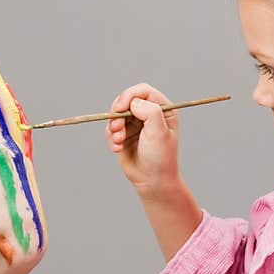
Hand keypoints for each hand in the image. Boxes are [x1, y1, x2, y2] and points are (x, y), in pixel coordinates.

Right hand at [105, 83, 181, 198]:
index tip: (120, 107)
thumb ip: (150, 112)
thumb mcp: (159, 133)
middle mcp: (148, 114)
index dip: (129, 95)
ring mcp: (135, 124)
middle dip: (118, 114)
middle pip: (126, 100)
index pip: (143, 91)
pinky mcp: (124, 135)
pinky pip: (110, 129)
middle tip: (116, 128)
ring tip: (118, 141)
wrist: (152, 181)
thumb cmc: (160, 158)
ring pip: (116, 114)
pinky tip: (117, 149)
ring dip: (114, 127)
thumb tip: (134, 102)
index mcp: (162, 109)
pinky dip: (111, 138)